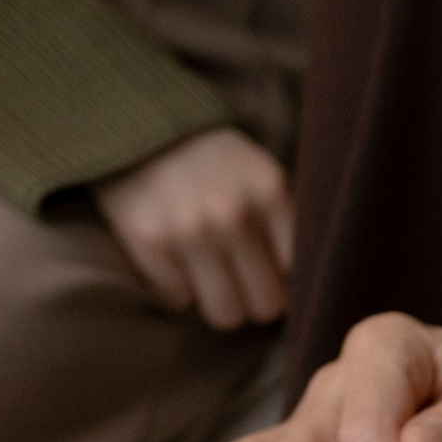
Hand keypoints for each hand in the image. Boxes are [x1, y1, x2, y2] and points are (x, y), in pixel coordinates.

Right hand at [93, 127, 293, 330]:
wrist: (137, 126)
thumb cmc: (212, 163)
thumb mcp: (262, 176)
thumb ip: (288, 224)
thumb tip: (304, 288)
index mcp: (270, 193)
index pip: (297, 274)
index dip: (283, 278)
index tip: (269, 268)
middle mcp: (232, 214)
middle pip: (265, 305)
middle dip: (254, 298)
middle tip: (239, 279)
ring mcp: (188, 230)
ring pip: (225, 315)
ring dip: (219, 302)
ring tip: (210, 275)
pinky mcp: (148, 242)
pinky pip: (178, 301)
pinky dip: (176, 287)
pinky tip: (174, 257)